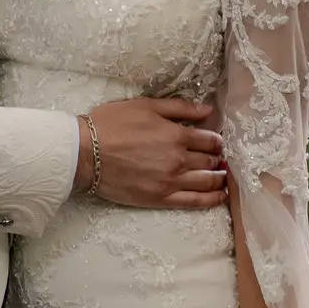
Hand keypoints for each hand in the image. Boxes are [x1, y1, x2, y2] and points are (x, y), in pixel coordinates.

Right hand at [80, 99, 227, 210]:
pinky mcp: (160, 198)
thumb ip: (179, 108)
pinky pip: (194, 201)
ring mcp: (171, 181)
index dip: (216, 140)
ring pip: (207, 182)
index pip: (209, 139)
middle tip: (221, 159)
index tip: (217, 142)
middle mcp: (178, 160)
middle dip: (218, 159)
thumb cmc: (111, 124)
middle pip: (210, 161)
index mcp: (176, 135)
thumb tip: (207, 110)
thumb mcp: (146, 106)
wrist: (85, 153)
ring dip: (219, 178)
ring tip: (223, 177)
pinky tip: (220, 196)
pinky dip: (211, 200)